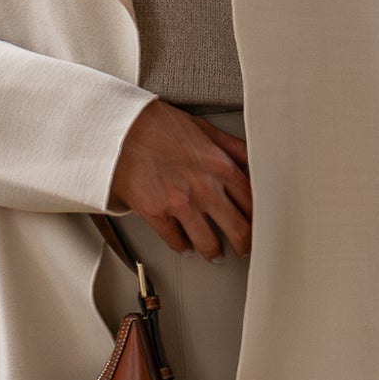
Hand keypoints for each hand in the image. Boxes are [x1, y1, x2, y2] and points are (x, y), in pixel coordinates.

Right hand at [108, 103, 253, 262]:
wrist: (121, 129)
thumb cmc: (159, 126)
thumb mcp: (204, 128)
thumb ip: (231, 147)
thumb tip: (251, 160)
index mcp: (220, 166)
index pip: (252, 202)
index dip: (257, 218)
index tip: (257, 224)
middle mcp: (205, 188)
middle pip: (238, 229)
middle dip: (244, 244)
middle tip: (243, 248)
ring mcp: (180, 203)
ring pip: (208, 243)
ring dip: (214, 252)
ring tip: (215, 254)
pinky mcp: (156, 213)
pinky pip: (176, 241)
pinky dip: (183, 247)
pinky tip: (185, 246)